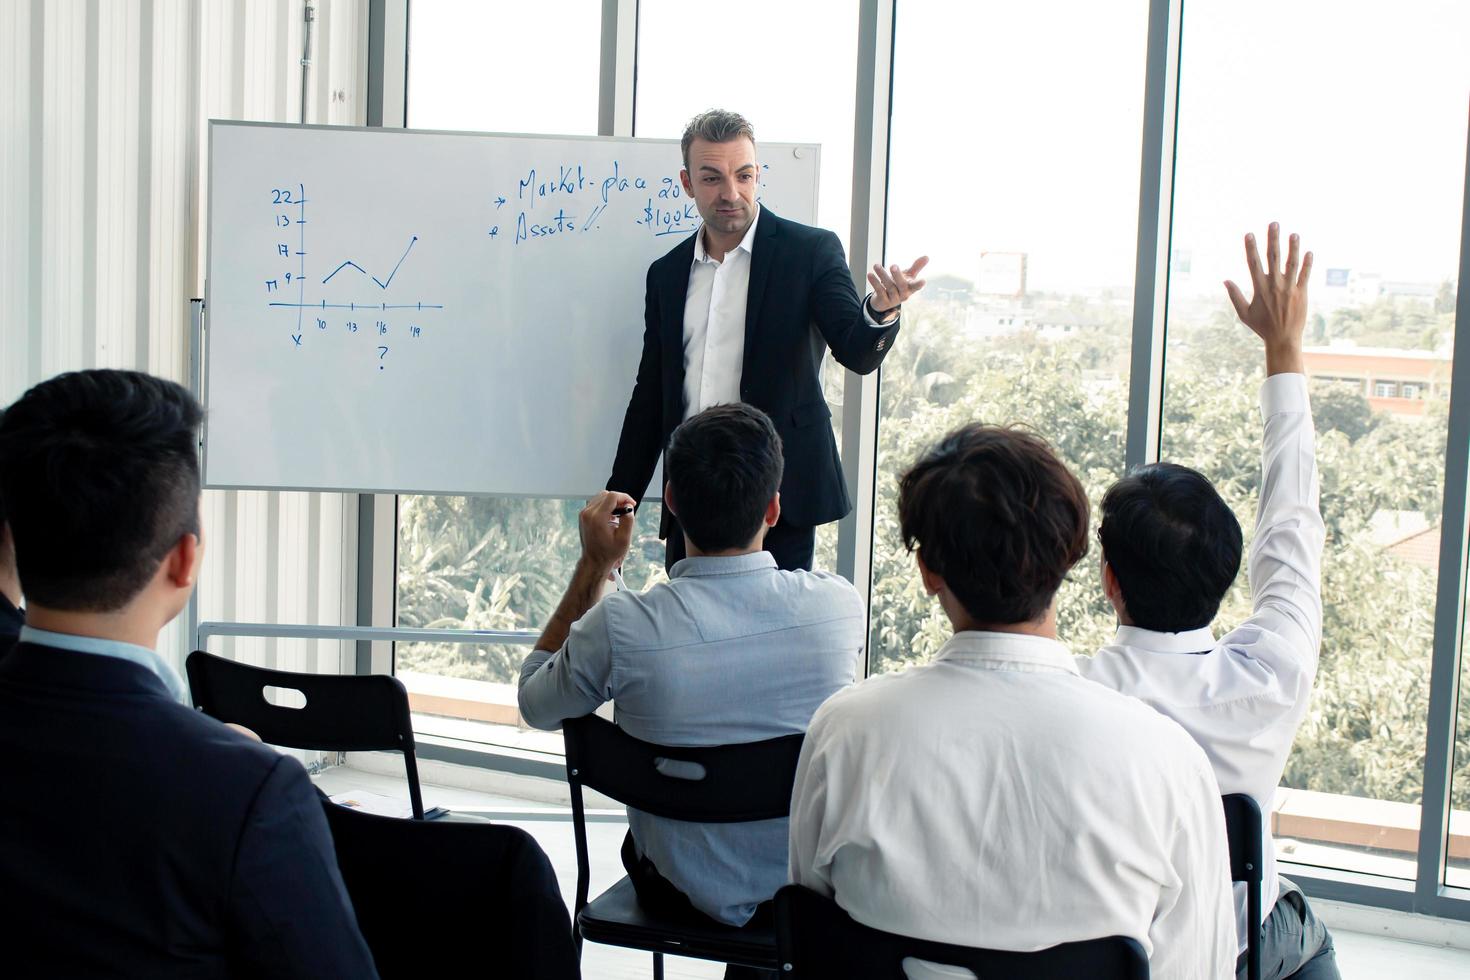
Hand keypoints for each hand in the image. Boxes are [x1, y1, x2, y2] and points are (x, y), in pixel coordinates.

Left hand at [578, 490, 635, 575]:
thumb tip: (628, 507)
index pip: (612, 496)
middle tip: (627, 509)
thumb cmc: (608, 553)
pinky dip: (605, 506)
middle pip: (606, 494)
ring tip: (619, 514)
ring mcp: (584, 514)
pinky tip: (611, 516)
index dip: (625, 497)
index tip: (631, 504)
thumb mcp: (624, 539)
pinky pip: (596, 503)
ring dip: (612, 502)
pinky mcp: (583, 516)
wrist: (594, 561)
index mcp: (597, 518)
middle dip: (619, 499)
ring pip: (601, 497)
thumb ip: (628, 520)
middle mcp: (588, 514)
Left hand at [869, 255, 929, 314]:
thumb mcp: (908, 276)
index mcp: (910, 288)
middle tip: (893, 266)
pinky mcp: (883, 301)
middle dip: (897, 276)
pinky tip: (870, 274)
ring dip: (882, 275)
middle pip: (901, 285)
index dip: (919, 284)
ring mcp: (893, 299)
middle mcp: (903, 294)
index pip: (916, 286)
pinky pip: (879, 290)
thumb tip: (927, 256)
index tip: (923, 281)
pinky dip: (874, 282)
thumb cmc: (899, 285)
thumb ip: (916, 267)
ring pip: (889, 286)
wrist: (885, 301)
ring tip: (876, 265)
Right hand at [1224, 223, 1311, 375]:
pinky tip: (1309, 251)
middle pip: (1273, 258)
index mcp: (1259, 288)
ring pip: (1292, 263)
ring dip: (1293, 247)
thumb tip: (1225, 281)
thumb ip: (1235, 296)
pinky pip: (1305, 275)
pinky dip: (1308, 263)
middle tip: (1274, 224)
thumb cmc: (1262, 327)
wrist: (1283, 339)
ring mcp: (1289, 288)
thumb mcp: (1244, 313)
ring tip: (1294, 234)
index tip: (1249, 234)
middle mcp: (1275, 285)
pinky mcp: (1302, 293)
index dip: (1251, 248)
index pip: (1254, 263)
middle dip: (1273, 239)